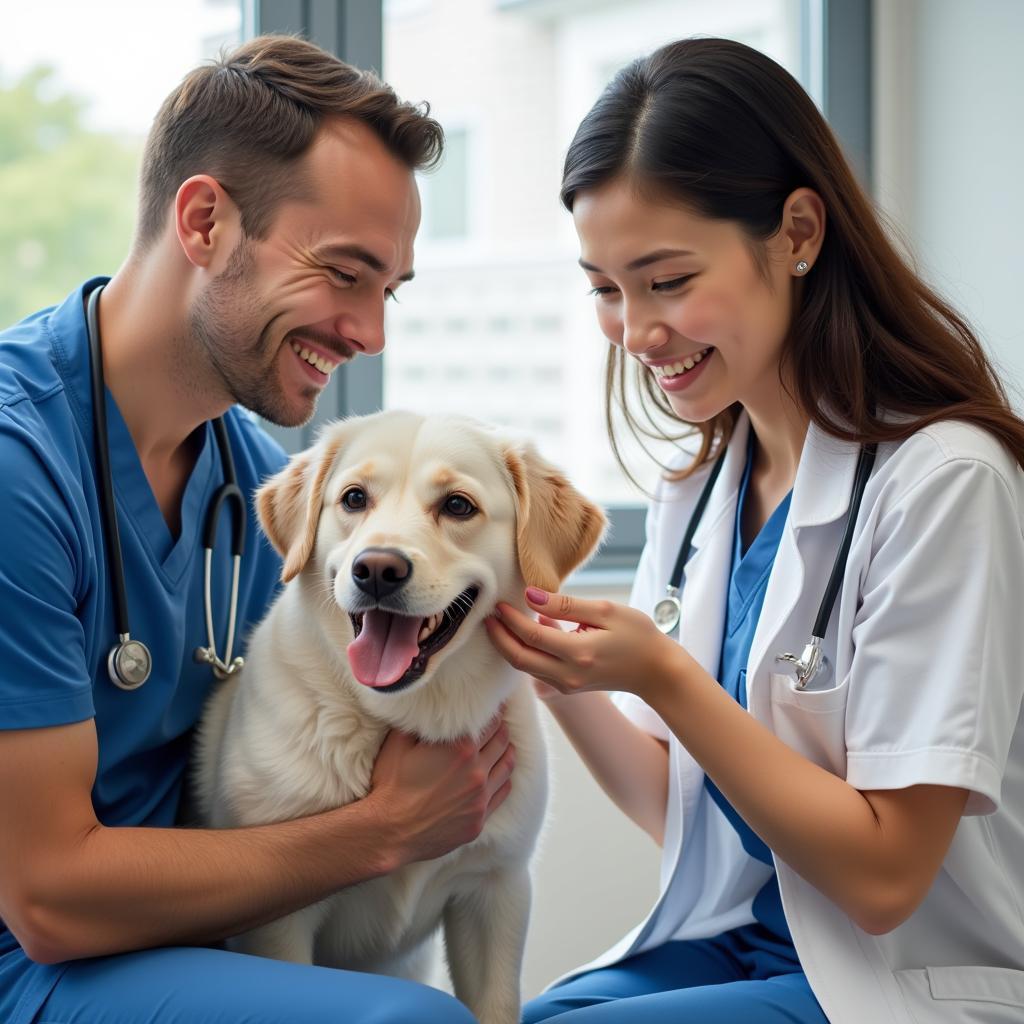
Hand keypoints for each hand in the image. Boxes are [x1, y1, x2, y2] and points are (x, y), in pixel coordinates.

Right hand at [368, 712, 514, 865]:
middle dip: (501, 728)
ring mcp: (480, 797)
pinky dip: (504, 778)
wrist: (388, 833)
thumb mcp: (399, 743)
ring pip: (507, 765)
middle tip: (499, 721)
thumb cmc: (391, 786)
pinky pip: (502, 792)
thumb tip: (430, 707)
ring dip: (507, 750)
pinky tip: (500, 772)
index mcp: (460, 748)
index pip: (490, 720)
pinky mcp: (479, 819)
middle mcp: (476, 771)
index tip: (492, 705)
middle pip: (502, 740)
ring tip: (504, 744)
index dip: (492, 710)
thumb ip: (421, 722)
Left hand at [485, 588, 685, 700]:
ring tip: (498, 624)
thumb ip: (566, 605)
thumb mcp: (606, 611)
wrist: (657, 672)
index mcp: (578, 653)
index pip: (531, 635)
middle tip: (487, 616)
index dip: (510, 619)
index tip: (498, 604)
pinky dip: (523, 653)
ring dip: (507, 647)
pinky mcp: (567, 688)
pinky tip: (520, 635)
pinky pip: (536, 671)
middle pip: (519, 658)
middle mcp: (568, 675)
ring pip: (525, 668)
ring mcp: (566, 685)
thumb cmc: (638, 636)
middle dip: (498, 637)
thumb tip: (531, 596)